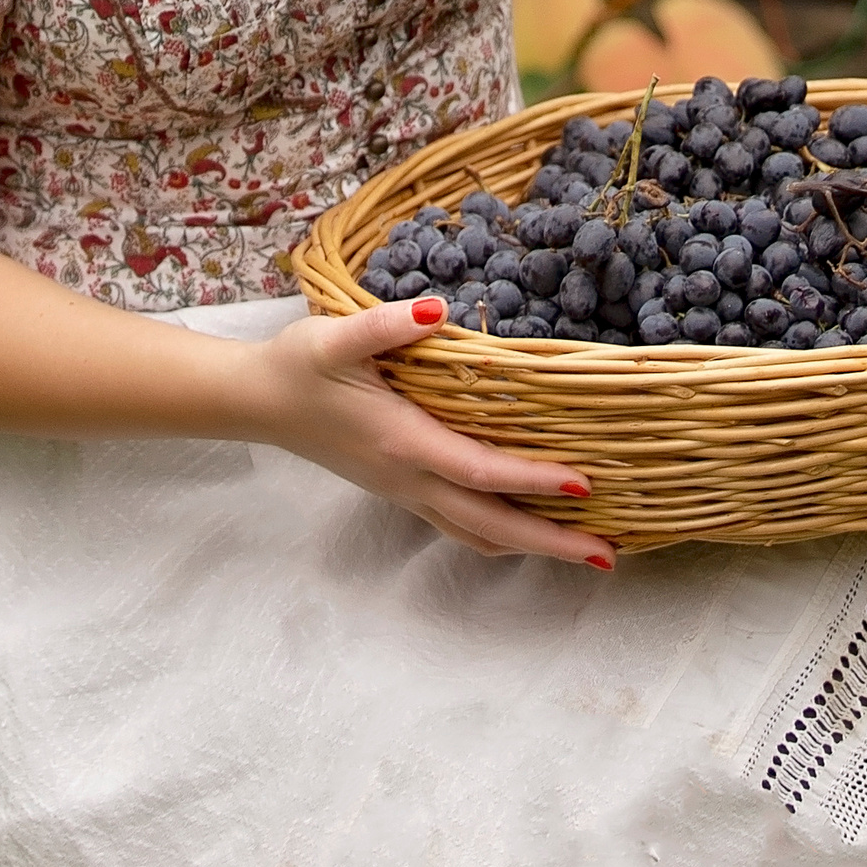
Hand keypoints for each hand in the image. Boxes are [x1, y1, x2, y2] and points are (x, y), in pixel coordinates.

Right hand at [237, 297, 614, 567]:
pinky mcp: (399, 490)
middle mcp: (408, 478)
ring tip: (585, 552)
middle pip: (490, 523)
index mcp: (402, 442)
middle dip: (550, 542)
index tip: (585, 484)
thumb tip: (435, 311)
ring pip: (476, 533)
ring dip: (531, 546)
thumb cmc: (298, 365)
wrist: (256, 402)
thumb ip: (386, 324)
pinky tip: (525, 531)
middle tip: (609, 555)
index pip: (481, 470)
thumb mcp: (335, 336)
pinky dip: (500, 534)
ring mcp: (404, 491)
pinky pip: (459, 525)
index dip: (534, 479)